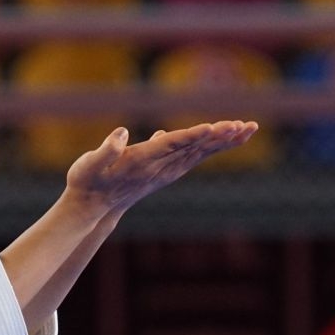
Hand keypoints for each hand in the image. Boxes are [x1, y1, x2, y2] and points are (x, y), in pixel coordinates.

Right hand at [64, 120, 258, 214]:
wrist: (93, 209)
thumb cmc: (87, 182)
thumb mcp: (87, 166)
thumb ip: (104, 151)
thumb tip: (121, 134)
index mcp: (141, 160)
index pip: (172, 145)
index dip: (193, 135)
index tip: (214, 127)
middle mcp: (158, 167)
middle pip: (195, 148)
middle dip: (221, 136)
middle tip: (247, 126)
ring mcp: (164, 171)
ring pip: (199, 152)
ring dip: (224, 140)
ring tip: (248, 129)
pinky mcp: (165, 171)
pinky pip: (194, 156)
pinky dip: (213, 145)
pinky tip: (226, 137)